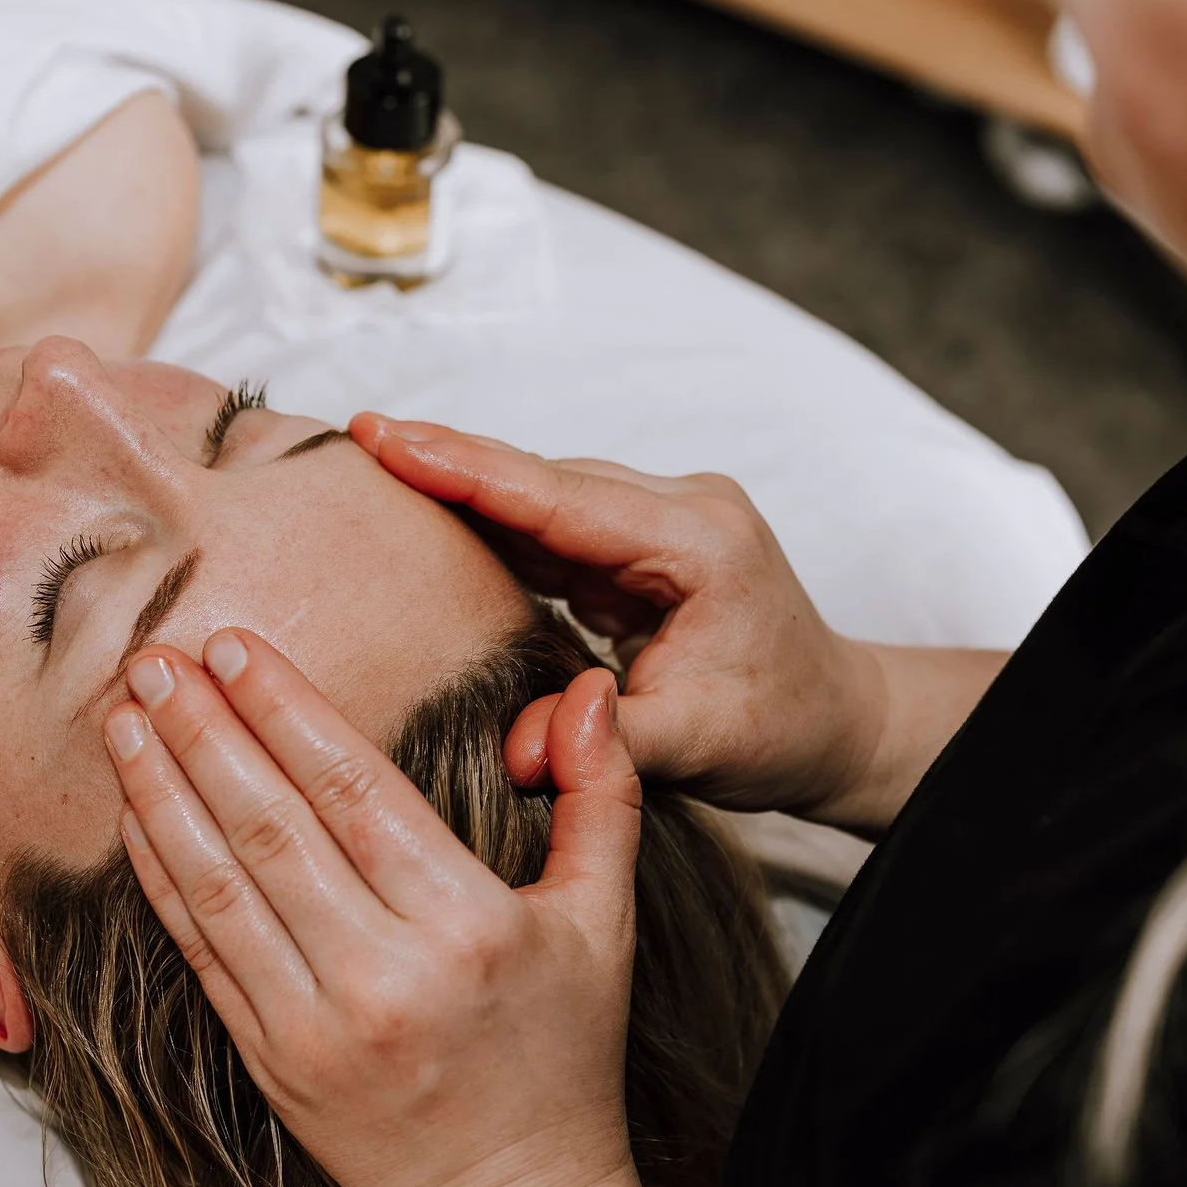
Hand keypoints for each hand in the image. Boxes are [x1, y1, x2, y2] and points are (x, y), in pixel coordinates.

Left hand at [104, 630, 640, 1186]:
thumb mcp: (605, 926)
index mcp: (464, 925)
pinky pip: (199, 952)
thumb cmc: (559, 1056)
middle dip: (203, 732)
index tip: (234, 647)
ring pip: (218, 885)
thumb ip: (601, 800)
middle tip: (153, 659)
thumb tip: (593, 695)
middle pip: (270, 826)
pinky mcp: (269, 1059)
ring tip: (122, 719)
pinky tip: (134, 816)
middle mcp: (382, 973)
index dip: (285, 709)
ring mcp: (314, 1024)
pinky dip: (160, 877)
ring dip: (161, 793)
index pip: (355, 790)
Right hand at [352, 414, 894, 824]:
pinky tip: (424, 509)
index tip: (385, 436)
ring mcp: (656, 520)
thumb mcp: (698, 746)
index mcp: (696, 541)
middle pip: (539, 479)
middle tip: (350, 439)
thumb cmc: (780, 729)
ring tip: (367, 465)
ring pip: (538, 493)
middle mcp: (677, 509)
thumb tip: (513, 751)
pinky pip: (547, 522)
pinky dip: (488, 518)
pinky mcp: (634, 542)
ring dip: (459, 484)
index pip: (557, 497)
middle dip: (446, 461)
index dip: (465, 467)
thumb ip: (604, 742)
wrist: (836, 721)